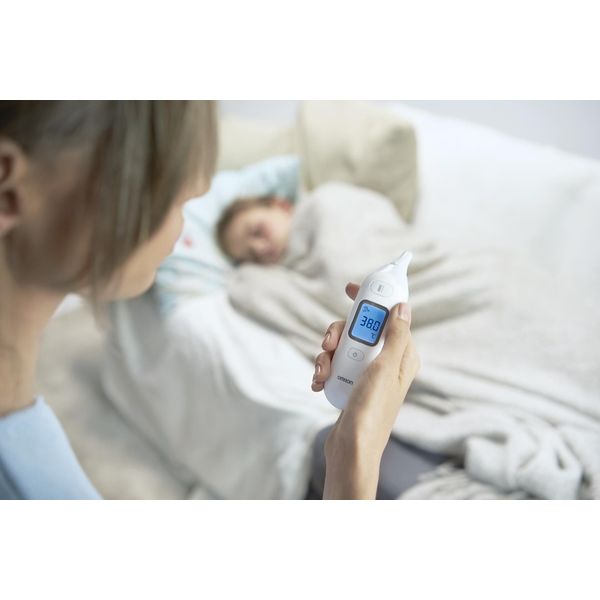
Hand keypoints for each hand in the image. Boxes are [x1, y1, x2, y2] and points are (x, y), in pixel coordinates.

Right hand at [312, 282, 419, 498]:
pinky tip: (318, 382)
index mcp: (402, 355)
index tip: (350, 289)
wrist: (352, 448)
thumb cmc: (373, 409)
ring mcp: (366, 374)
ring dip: (327, 355)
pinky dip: (324, 370)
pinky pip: (334, 365)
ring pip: (343, 346)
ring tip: (322, 371)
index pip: (389, 316)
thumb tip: (403, 306)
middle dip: (339, 333)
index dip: (370, 300)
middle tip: (329, 343)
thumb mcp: (386, 367)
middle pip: (360, 329)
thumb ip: (397, 335)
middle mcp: (385, 362)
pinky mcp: (350, 384)